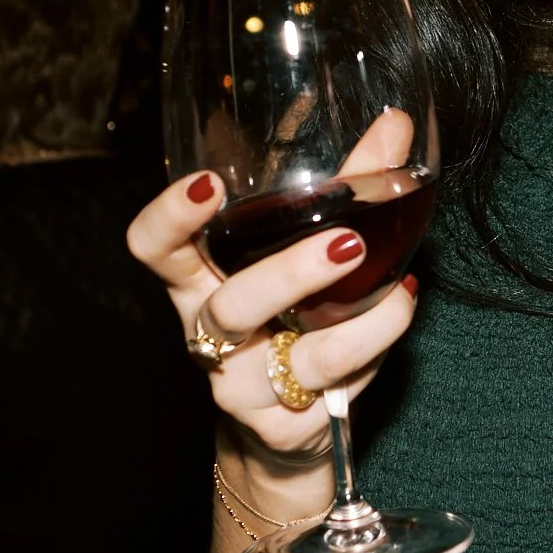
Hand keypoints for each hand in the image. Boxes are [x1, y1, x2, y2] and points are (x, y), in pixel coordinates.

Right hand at [126, 166, 418, 461]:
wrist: (287, 426)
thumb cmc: (291, 316)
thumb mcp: (305, 248)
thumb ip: (345, 186)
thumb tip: (395, 124)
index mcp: (198, 280)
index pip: (154, 249)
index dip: (168, 218)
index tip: (207, 183)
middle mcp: (209, 334)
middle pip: (231, 306)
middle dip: (289, 274)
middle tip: (344, 242)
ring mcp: (242, 386)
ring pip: (297, 358)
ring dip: (355, 322)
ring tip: (393, 285)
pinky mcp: (285, 427)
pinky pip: (335, 386)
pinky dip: (375, 344)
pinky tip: (399, 307)